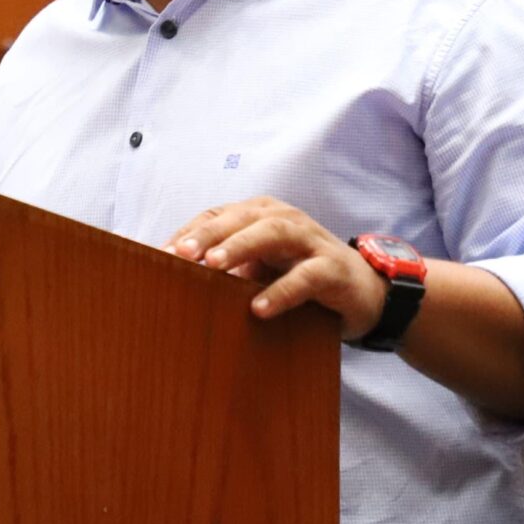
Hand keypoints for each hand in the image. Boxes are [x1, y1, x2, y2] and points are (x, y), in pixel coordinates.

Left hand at [168, 197, 386, 339]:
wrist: (364, 293)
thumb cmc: (300, 277)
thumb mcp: (260, 270)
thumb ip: (227, 269)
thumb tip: (173, 281)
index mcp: (261, 215)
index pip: (217, 215)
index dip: (189, 232)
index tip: (158, 254)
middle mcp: (284, 219)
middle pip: (241, 217)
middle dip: (209, 234)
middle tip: (180, 254)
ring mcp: (311, 241)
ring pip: (273, 233)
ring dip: (241, 247)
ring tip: (213, 266)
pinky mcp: (333, 269)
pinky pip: (306, 276)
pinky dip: (282, 290)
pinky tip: (259, 308)